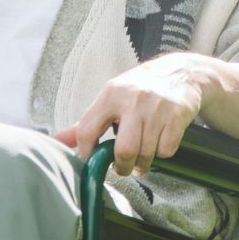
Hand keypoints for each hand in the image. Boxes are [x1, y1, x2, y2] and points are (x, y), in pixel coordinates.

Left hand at [52, 54, 214, 176]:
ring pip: (146, 153)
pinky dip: (162, 153)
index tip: (92, 160)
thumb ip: (86, 123)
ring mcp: (157, 106)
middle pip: (124, 150)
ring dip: (144, 162)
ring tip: (143, 156)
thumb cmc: (140, 89)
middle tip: (124, 166)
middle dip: (123, 166)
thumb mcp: (111, 98)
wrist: (183, 73)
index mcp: (111, 94)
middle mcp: (133, 99)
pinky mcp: (178, 113)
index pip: (87, 130)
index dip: (87, 152)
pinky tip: (160, 142)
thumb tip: (55, 141)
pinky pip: (166, 150)